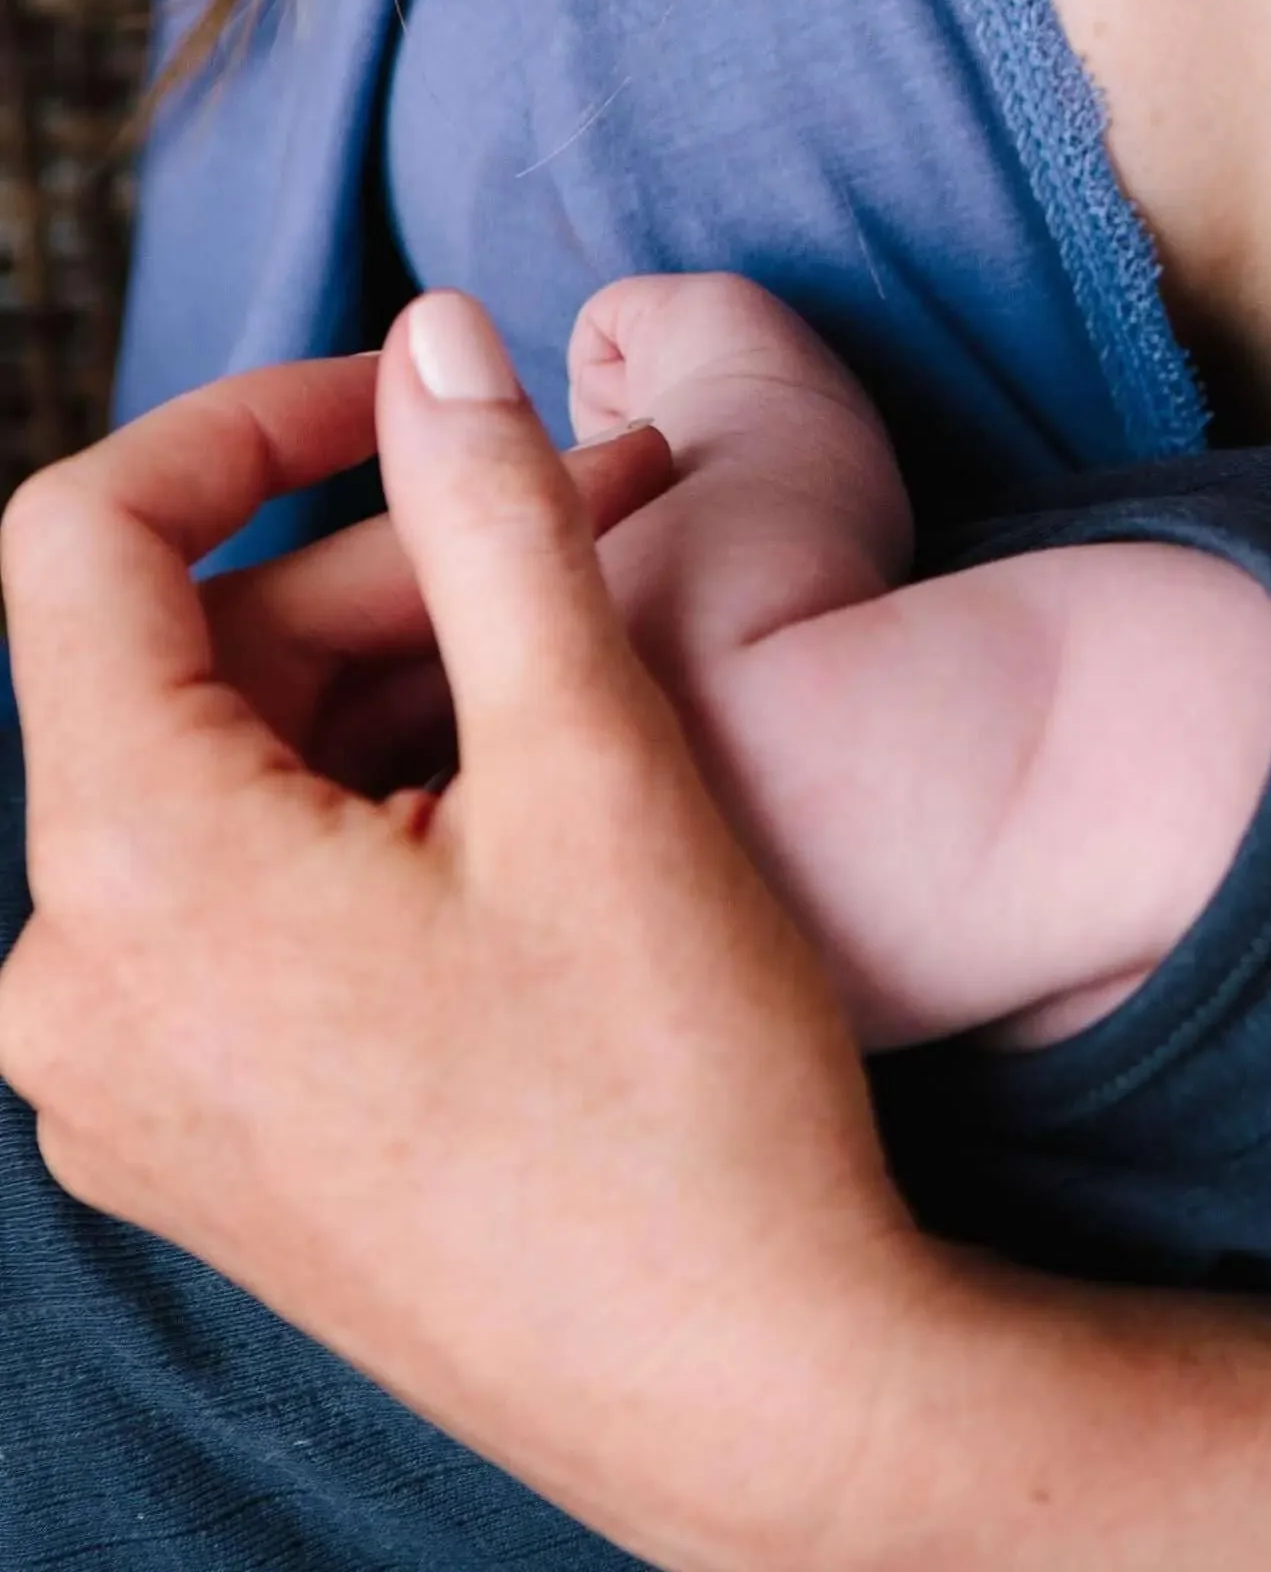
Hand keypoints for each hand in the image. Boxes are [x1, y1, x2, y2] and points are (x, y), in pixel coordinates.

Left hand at [0, 294, 950, 1565]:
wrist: (744, 1387)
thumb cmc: (678, 1088)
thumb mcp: (600, 764)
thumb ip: (495, 521)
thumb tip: (434, 337)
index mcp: (130, 871)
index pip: (84, 542)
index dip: (253, 421)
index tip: (423, 389)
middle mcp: (71, 987)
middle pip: (192, 674)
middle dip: (399, 575)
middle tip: (619, 522)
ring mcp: (129, 1088)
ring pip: (232, 795)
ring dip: (407, 700)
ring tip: (610, 686)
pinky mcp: (206, 1150)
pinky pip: (246, 920)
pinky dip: (376, 829)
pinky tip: (547, 830)